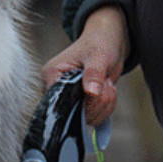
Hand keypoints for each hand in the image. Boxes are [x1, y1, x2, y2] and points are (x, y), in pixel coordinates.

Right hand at [41, 4, 128, 126]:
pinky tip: (108, 90)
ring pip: (86, 119)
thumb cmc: (99, 43)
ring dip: (104, 105)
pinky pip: (94, 118)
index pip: (59, 103)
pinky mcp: (81, 104)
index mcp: (52, 75)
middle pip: (73, 115)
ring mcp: (70, 99)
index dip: (79, 104)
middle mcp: (57, 90)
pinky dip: (106, 108)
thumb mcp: (98, 56)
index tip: (96, 92)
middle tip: (106, 82)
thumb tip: (91, 93)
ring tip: (106, 83)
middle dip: (96, 103)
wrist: (110, 42)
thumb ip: (94, 74)